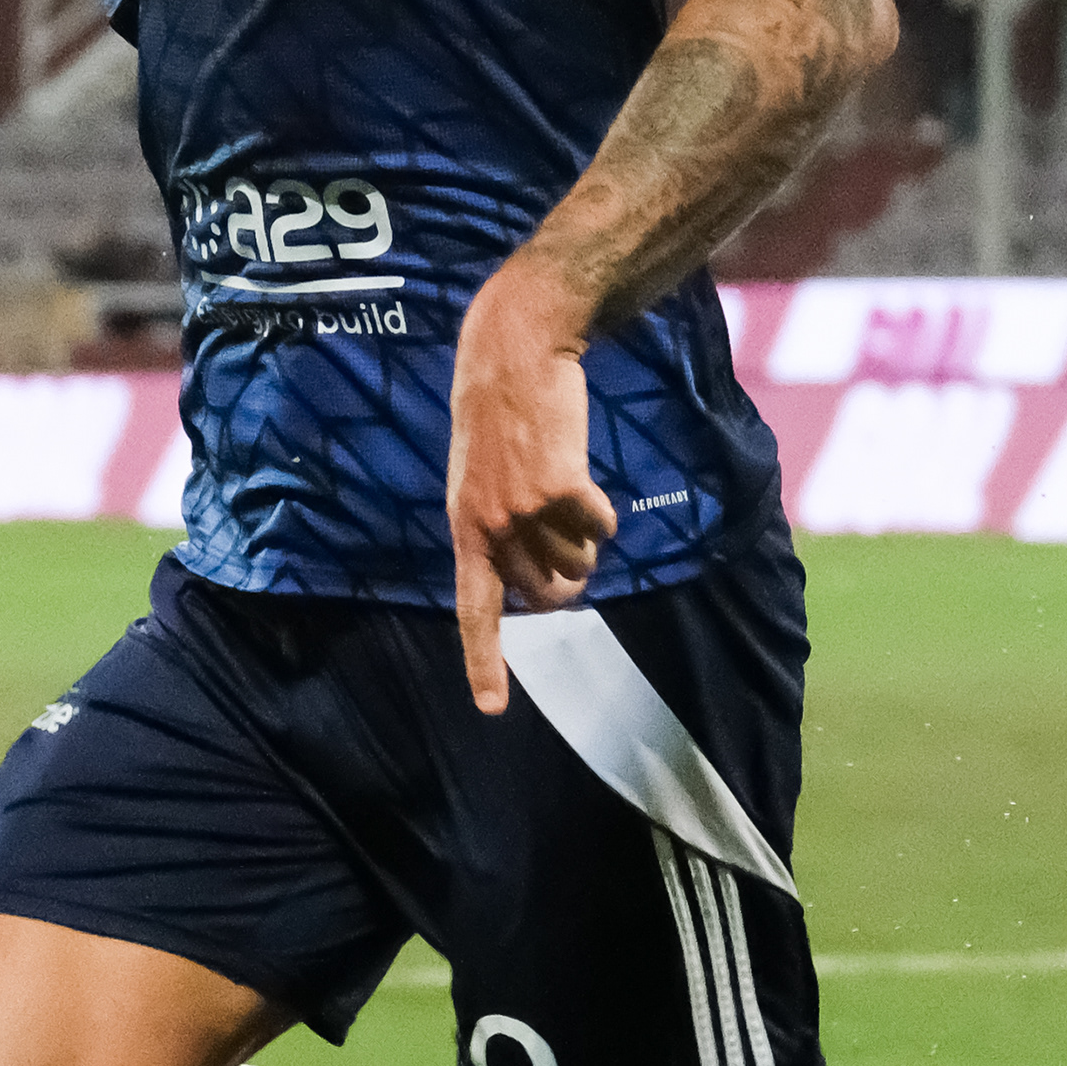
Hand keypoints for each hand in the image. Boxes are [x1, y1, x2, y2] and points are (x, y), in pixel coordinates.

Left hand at [447, 269, 615, 716]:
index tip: (491, 709)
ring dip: (585, 532)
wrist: (515, 356)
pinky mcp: (560, 490)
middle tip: (563, 528)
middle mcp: (489, 528)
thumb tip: (543, 590)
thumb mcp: (482, 482)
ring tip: (561, 480)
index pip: (474, 610)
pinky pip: (602, 526)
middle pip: (551, 595)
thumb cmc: (502, 419)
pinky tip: (576, 465)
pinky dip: (601, 506)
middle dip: (570, 575)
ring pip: (582, 560)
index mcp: (464, 529)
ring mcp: (523, 512)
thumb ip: (502, 533)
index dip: (484, 662)